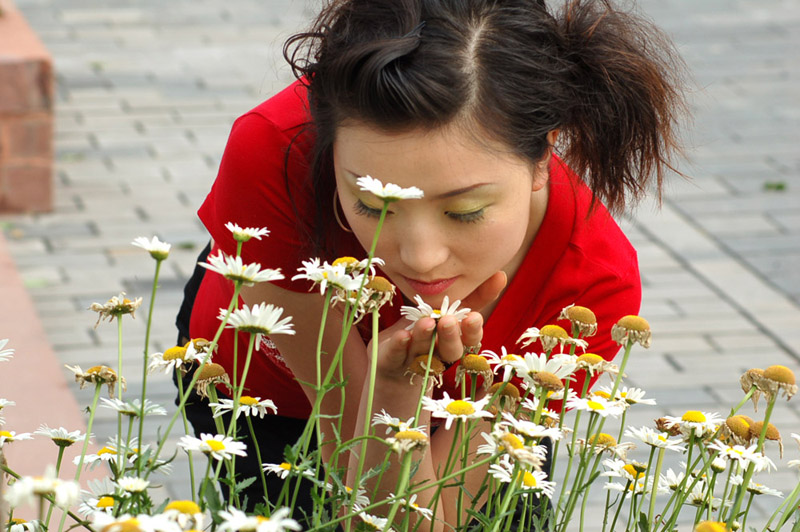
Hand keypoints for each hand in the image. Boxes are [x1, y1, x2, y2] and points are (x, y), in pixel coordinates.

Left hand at [371, 271, 507, 380]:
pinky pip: (396, 356)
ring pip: (423, 351)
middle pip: (450, 351)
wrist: (392, 362)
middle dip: (451, 336)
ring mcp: (414, 360)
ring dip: (425, 337)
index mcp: (454, 342)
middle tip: (449, 321)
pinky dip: (399, 346)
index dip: (472, 331)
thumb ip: (475, 297)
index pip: (469, 340)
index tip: (474, 317)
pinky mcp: (391, 362)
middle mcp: (437, 355)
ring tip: (426, 322)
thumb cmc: (426, 331)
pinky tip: (402, 335)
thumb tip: (500, 273)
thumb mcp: (448, 312)